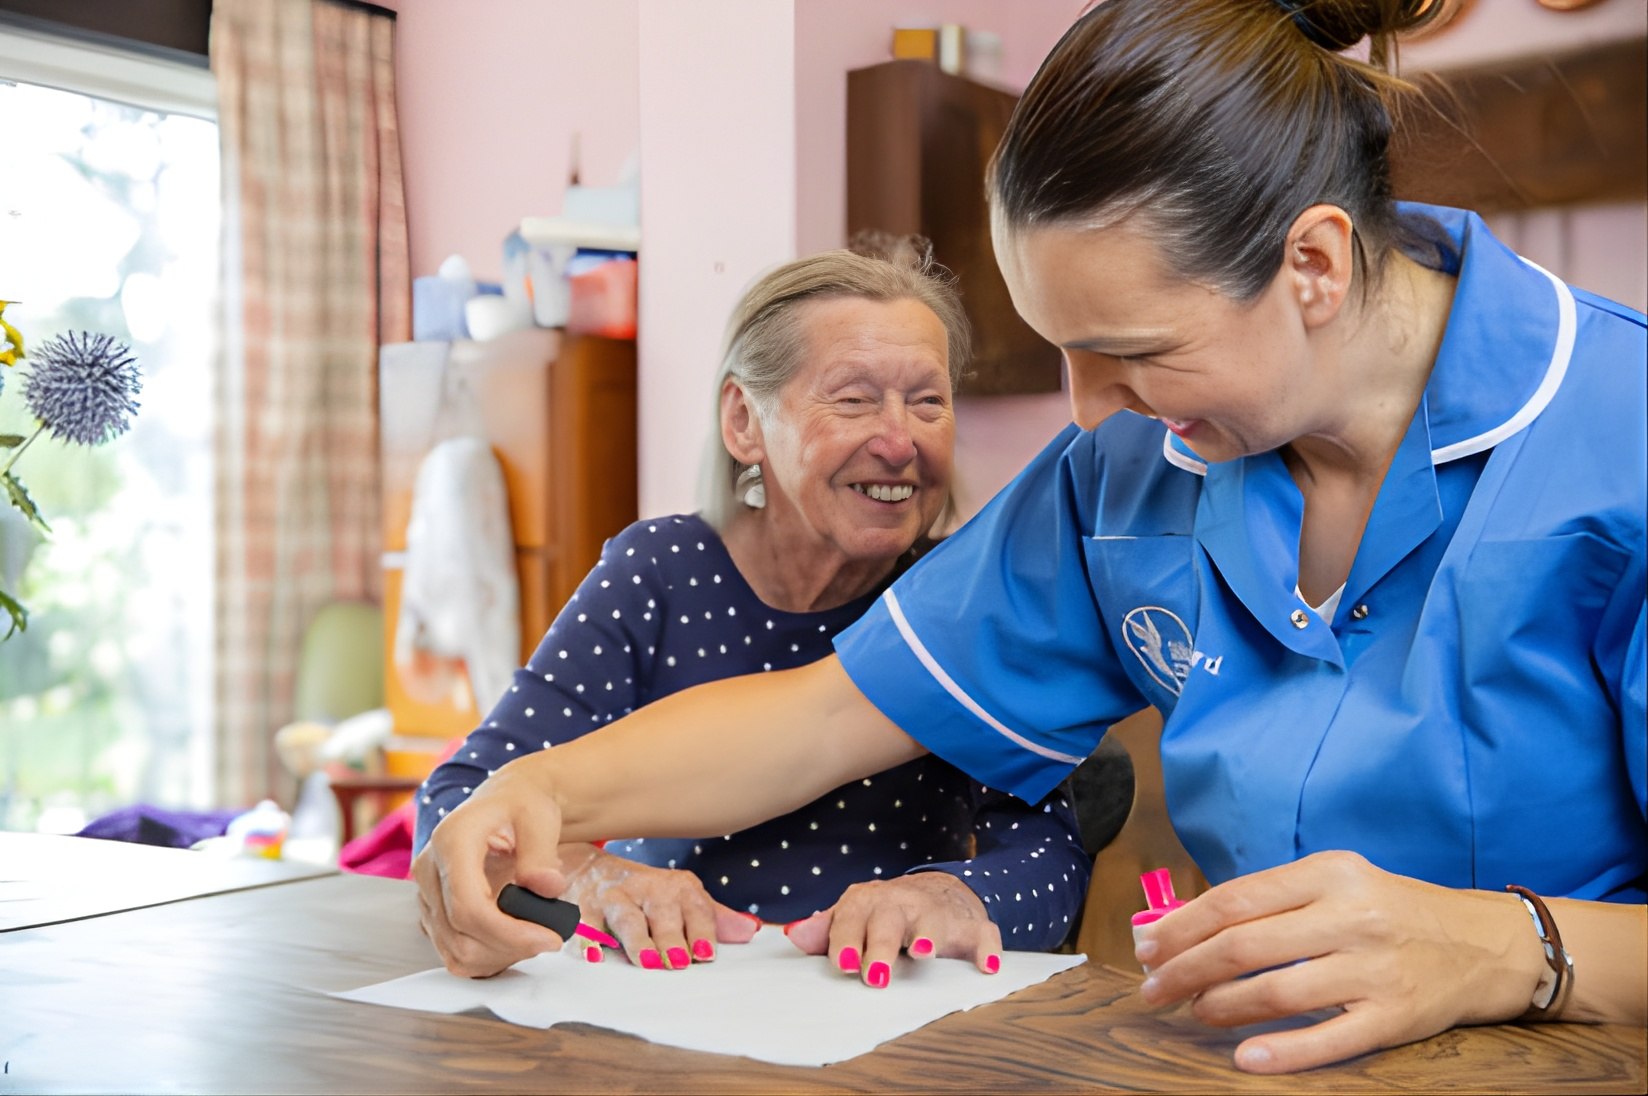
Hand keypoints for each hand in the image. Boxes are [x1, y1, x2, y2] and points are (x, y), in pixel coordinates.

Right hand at [412, 756, 572, 977]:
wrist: (507, 803)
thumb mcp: (539, 816)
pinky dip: (487, 957)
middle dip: (510, 947)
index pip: (468, 906)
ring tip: (533, 935)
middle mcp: (429, 869)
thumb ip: (541, 854)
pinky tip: (514, 939)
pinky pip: (454, 952)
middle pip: (460, 936)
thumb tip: (547, 888)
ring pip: (455, 952)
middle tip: (550, 938)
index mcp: (451, 841)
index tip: (549, 938)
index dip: (509, 933)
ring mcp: (426, 894)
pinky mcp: (432, 912)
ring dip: (500, 956)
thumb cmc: (522, 805)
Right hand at [560, 846, 760, 968]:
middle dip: (671, 939)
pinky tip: (595, 956)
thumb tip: (750, 931)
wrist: (596, 870)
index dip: (702, 931)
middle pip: (663, 914)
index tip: (706, 954)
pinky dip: (589, 939)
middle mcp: (649, 888)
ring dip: (638, 940)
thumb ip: (715, 919)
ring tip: (647, 961)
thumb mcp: (684, 900)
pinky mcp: (587, 907)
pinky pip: (587, 923)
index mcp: (679, 888)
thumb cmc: (650, 896)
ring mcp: (617, 897)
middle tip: (676, 963)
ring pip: (628, 918)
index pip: (696, 908)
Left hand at [783, 872, 1001, 986]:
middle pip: (890, 922)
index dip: (846, 940)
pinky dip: (986, 949)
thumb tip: (795, 935)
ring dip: (929, 937)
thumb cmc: (885, 914)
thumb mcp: (853, 916)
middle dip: (882, 945)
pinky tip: (986, 967)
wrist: (937, 893)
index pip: (852, 919)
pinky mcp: (972, 927)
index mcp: (868, 902)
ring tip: (923, 953)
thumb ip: (827, 929)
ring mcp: (939, 914)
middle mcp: (903, 904)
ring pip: (934, 923)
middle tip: (875, 975)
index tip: (842, 963)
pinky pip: (983, 935)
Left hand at [1133, 850, 1546, 1073]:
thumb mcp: (1332, 884)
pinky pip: (1329, 1039)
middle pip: (1244, 946)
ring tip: (1194, 1011)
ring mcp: (1375, 969)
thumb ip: (1264, 901)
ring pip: (1277, 991)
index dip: (1180, 927)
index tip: (1146, 946)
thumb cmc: (1387, 911)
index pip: (1234, 900)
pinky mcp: (1397, 1017)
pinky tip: (1245, 1057)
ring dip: (1221, 1006)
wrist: (1485, 944)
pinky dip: (1282, 1052)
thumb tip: (1176, 924)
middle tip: (1152, 988)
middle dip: (1185, 969)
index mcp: (1328, 874)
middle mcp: (1351, 916)